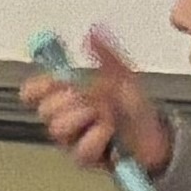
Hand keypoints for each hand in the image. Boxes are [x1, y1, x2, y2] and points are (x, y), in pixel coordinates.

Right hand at [26, 27, 174, 178]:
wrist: (158, 136)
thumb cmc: (135, 109)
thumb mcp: (123, 76)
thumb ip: (106, 55)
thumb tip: (91, 32)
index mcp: (66, 98)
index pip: (32, 92)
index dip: (39, 86)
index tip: (58, 80)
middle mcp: (63, 119)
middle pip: (44, 109)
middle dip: (70, 100)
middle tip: (93, 98)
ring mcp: (71, 140)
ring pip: (59, 127)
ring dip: (86, 117)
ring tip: (107, 115)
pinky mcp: (83, 158)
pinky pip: (80, 147)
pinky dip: (99, 135)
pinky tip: (111, 133)